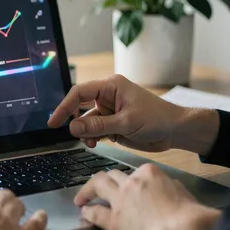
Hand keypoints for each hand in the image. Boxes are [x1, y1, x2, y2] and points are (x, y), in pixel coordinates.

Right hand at [48, 74, 192, 150]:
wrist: (175, 131)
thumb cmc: (156, 119)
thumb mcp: (126, 123)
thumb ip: (98, 125)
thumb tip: (72, 127)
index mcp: (111, 86)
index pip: (80, 92)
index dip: (65, 106)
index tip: (54, 122)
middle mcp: (108, 95)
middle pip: (80, 106)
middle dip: (76, 121)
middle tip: (73, 135)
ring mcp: (110, 110)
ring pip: (87, 121)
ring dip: (85, 132)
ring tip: (91, 143)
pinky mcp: (113, 123)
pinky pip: (95, 129)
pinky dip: (92, 137)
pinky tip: (96, 143)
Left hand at [75, 164, 218, 229]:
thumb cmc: (186, 214)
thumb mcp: (183, 193)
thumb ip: (172, 187)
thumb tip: (171, 186)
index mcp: (149, 174)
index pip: (137, 172)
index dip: (132, 179)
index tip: (130, 184)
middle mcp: (131, 183)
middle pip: (113, 174)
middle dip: (105, 178)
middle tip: (99, 184)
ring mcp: (120, 201)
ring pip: (98, 185)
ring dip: (88, 189)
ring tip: (81, 196)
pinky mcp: (113, 221)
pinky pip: (95, 213)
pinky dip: (88, 212)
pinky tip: (84, 214)